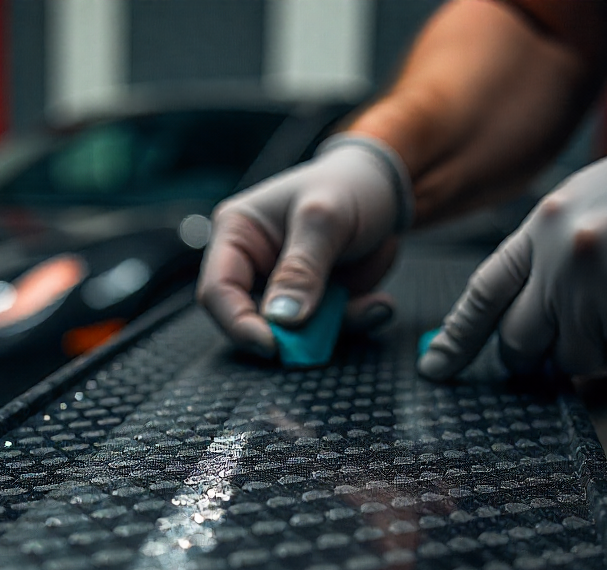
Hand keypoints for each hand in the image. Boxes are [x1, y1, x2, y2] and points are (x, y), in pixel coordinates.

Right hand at [197, 134, 412, 357]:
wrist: (389, 188)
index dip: (238, 323)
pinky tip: (379, 304)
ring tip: (372, 305)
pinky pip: (327, 331)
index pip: (217, 290)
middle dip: (290, 335)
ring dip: (332, 330)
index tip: (272, 345)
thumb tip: (281, 318)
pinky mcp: (316, 304)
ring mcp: (286, 289)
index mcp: (238, 235)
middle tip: (323, 338)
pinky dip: (354, 323)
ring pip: (293, 333)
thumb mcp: (325, 219)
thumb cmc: (348, 186)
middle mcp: (255, 265)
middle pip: (250, 320)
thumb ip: (302, 268)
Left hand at [419, 101, 606, 379]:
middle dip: (530, 354)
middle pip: (519, 342)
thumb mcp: (582, 204)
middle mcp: (566, 263)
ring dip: (593, 348)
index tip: (435, 367)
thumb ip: (543, 259)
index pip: (483, 294)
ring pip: (572, 361)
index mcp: (543, 228)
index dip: (457, 337)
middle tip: (556, 341)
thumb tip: (513, 322)